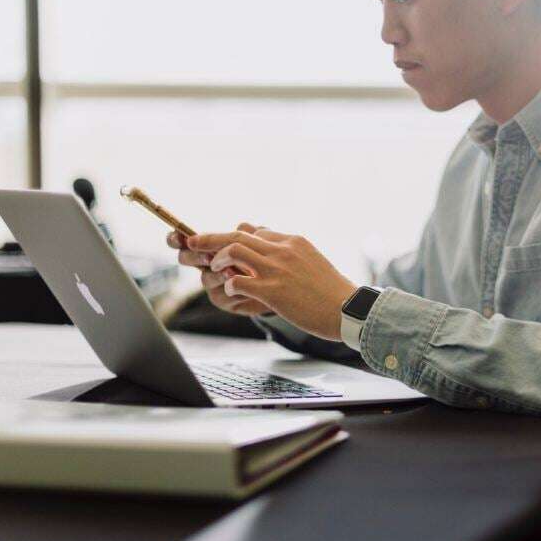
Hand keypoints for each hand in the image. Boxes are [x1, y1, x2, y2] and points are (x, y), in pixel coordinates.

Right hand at [167, 223, 272, 316]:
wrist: (279, 288)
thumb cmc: (266, 261)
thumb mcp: (260, 243)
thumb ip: (249, 234)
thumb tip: (242, 226)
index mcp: (211, 246)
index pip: (185, 240)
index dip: (176, 238)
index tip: (178, 236)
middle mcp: (207, 264)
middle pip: (186, 258)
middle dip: (195, 256)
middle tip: (209, 257)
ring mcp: (213, 283)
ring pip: (205, 278)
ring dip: (218, 275)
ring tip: (233, 273)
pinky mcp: (224, 300)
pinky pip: (222, 295)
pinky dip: (235, 290)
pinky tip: (250, 288)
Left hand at [187, 228, 357, 340]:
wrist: (348, 310)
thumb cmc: (332, 292)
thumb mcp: (312, 261)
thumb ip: (290, 253)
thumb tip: (273, 249)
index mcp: (293, 241)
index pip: (256, 230)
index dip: (234, 237)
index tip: (220, 244)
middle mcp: (283, 250)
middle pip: (238, 234)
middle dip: (210, 238)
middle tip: (191, 242)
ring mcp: (278, 270)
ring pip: (234, 251)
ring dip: (218, 260)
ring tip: (214, 270)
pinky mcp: (274, 291)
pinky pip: (239, 281)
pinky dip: (230, 284)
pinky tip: (232, 290)